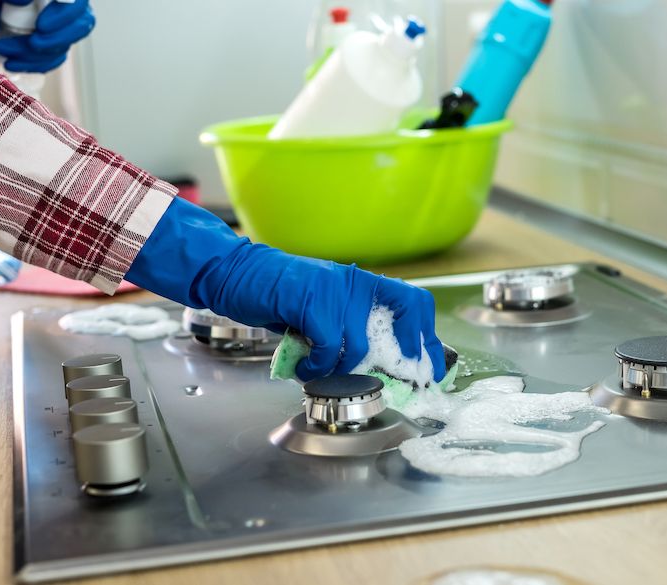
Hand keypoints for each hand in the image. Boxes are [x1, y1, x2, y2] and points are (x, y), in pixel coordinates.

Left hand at [0, 0, 94, 72]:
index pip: (75, 0)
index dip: (65, 14)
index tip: (41, 26)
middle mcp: (55, 4)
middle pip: (81, 23)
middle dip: (58, 38)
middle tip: (33, 43)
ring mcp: (52, 26)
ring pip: (64, 45)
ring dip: (36, 54)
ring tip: (3, 49)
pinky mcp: (44, 47)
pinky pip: (53, 60)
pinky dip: (35, 66)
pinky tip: (12, 62)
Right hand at [125, 198, 446, 381]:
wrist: (236, 274)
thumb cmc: (279, 296)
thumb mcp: (324, 310)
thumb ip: (350, 330)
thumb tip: (380, 367)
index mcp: (364, 284)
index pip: (415, 304)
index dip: (427, 338)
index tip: (430, 369)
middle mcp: (356, 283)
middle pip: (398, 326)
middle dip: (398, 363)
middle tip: (387, 385)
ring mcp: (335, 291)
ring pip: (359, 346)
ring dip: (340, 370)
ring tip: (320, 371)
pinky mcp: (312, 301)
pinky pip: (328, 347)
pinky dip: (316, 366)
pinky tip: (303, 366)